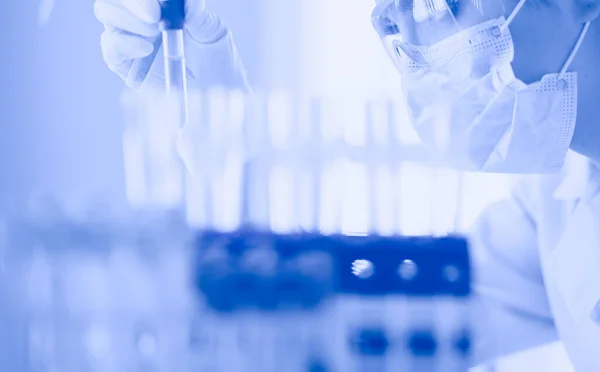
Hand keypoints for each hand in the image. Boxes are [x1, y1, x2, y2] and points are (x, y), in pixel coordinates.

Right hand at [95, 0, 224, 88]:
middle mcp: (140, 16)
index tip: (164, 1)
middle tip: (155, 13)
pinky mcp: (124, 65)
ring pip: (106, 11)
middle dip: (132, 0)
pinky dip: (124, 43)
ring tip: (155, 31)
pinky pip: (110, 47)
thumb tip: (188, 0)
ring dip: (128, 17)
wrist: (217, 92)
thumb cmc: (217, 60)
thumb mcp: (213, 34)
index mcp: (161, 4)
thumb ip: (198, 14)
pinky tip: (146, 48)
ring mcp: (130, 37)